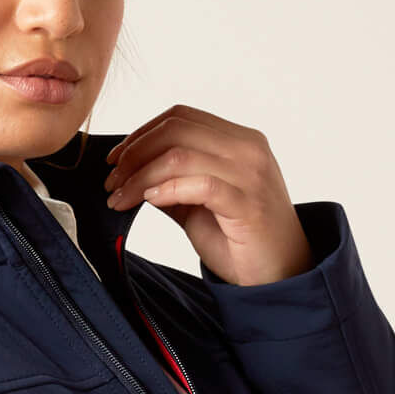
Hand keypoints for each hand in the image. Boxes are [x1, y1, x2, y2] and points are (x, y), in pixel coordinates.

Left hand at [104, 103, 314, 286]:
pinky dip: (167, 189)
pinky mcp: (248, 203)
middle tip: (112, 181)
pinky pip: (200, 184)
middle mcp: (247, 148)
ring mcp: (251, 174)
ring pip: (181, 153)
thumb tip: (132, 174)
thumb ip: (172, 184)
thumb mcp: (198, 206)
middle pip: (177, 129)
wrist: (282, 276)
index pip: (181, 118)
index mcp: (239, 141)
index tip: (115, 160)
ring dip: (141, 175)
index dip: (141, 133)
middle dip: (134, 153)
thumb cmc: (241, 242)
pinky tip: (149, 201)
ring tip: (121, 197)